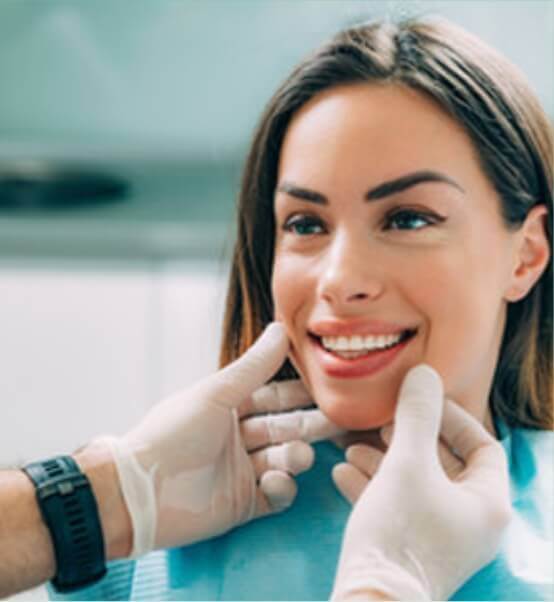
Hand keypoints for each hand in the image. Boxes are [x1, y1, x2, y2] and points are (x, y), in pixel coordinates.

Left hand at [93, 322, 341, 556]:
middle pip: (285, 428)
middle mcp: (238, 437)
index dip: (301, 393)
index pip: (274, 397)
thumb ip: (254, 366)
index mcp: (230, 407)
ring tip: (297, 456)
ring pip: (284, 459)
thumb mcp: (216, 394)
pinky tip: (274, 482)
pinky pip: (275, 495)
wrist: (141, 491)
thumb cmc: (173, 434)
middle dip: (311, 425)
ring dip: (295, 457)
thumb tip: (281, 328)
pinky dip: (281, 488)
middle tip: (340, 422)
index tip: (329, 388)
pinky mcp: (243, 504)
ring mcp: (242, 471)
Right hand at [331, 365, 511, 600]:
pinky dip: (374, 486)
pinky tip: (342, 472)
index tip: (420, 403)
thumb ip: (417, 415)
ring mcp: (441, 538)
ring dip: (384, 460)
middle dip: (409, 438)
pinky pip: (398, 506)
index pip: (483, 446)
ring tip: (352, 446)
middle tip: (382, 423)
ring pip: (416, 484)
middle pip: (444, 464)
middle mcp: (470, 522)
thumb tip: (424, 373)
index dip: (453, 418)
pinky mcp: (412, 549)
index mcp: (487, 503)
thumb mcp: (407, 463)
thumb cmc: (399, 530)